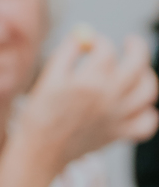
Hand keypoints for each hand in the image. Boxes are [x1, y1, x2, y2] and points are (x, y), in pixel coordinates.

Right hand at [18, 29, 156, 171]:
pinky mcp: (119, 134)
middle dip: (136, 47)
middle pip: (138, 63)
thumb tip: (85, 35)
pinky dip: (148, 113)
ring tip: (137, 71)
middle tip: (130, 42)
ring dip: (147, 75)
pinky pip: (147, 123)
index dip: (99, 42)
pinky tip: (137, 105)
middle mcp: (108, 98)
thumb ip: (67, 52)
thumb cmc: (40, 115)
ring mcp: (117, 117)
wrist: (39, 152)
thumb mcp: (47, 78)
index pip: (106, 50)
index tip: (91, 44)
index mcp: (88, 82)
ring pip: (149, 90)